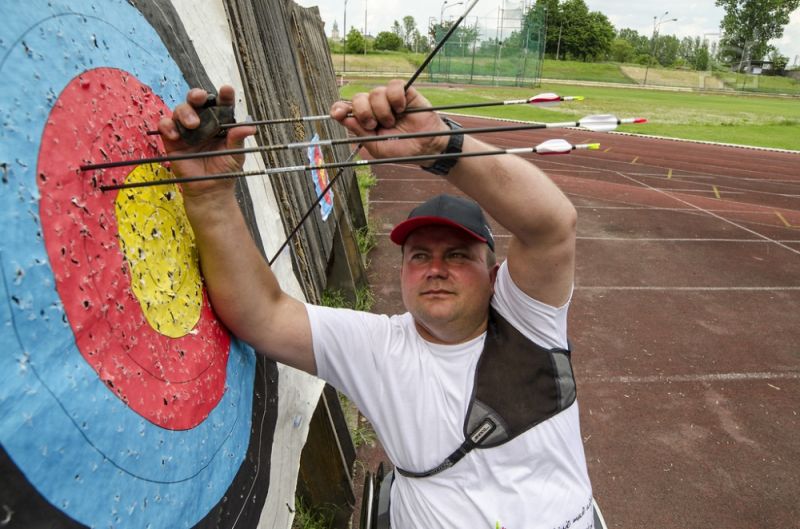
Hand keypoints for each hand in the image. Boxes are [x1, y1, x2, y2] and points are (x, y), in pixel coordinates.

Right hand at [158, 85, 255, 198]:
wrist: (211, 189)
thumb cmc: (225, 169)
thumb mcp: (236, 154)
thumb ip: (239, 139)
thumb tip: (250, 127)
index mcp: (220, 121)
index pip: (222, 103)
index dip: (224, 95)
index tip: (227, 90)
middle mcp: (203, 121)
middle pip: (197, 100)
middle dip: (197, 94)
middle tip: (200, 98)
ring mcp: (187, 129)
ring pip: (181, 109)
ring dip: (185, 112)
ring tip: (193, 124)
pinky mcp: (172, 139)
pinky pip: (166, 125)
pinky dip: (168, 126)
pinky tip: (176, 134)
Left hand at [329, 79, 447, 159]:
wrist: (426, 147)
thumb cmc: (402, 149)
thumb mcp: (378, 147)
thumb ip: (361, 133)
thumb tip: (344, 118)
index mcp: (365, 121)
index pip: (346, 109)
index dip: (339, 108)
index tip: (338, 113)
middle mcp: (374, 107)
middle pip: (358, 98)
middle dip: (363, 112)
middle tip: (374, 125)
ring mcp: (388, 98)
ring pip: (375, 92)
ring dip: (382, 110)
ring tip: (392, 121)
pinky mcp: (404, 92)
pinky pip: (393, 86)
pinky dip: (395, 98)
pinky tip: (401, 108)